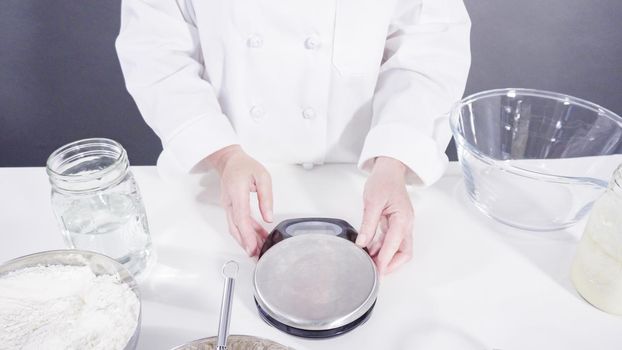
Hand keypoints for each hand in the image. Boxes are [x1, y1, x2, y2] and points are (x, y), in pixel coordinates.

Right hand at [207, 145, 272, 255]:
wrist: (229, 161)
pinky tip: (258, 238)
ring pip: (235, 228)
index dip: (246, 235)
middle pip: (236, 228)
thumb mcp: (263, 176)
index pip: (241, 218)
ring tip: (260, 250)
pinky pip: (238, 223)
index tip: (252, 247)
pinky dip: (247, 232)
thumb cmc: (245, 166)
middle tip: (256, 256)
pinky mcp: (231, 208)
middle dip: (246, 244)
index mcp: (237, 192)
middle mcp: (229, 202)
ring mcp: (228, 206)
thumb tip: (268, 218)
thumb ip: (266, 197)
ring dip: (246, 240)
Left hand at [356, 157, 413, 274]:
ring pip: (399, 248)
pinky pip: (392, 240)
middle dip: (391, 264)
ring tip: (370, 263)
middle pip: (404, 252)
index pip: (395, 245)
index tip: (377, 271)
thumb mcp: (372, 201)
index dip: (385, 260)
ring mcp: (402, 224)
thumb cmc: (384, 181)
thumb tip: (362, 243)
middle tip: (376, 272)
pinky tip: (370, 250)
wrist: (390, 169)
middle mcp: (406, 223)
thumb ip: (368, 224)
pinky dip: (382, 248)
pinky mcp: (396, 223)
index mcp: (403, 218)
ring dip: (386, 257)